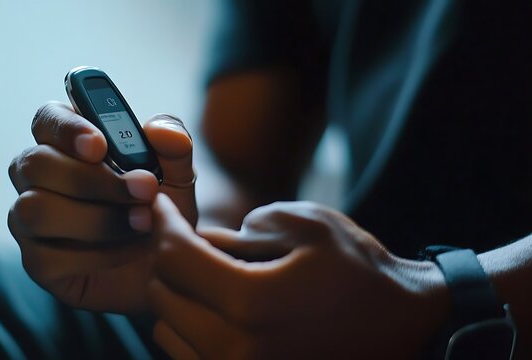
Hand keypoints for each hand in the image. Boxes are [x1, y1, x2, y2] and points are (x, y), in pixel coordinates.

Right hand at [8, 102, 196, 311]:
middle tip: (145, 188)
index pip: (48, 118)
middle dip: (93, 179)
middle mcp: (39, 175)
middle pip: (36, 163)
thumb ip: (174, 147)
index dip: (67, 128)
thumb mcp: (179, 176)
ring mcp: (30, 218)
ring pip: (35, 209)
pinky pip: (46, 256)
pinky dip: (97, 254)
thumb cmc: (164, 209)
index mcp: (68, 141)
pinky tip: (128, 250)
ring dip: (96, 218)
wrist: (168, 265)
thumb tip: (158, 130)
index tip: (100, 145)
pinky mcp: (36, 261)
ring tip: (144, 223)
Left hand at [149, 195, 449, 358]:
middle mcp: (236, 348)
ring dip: (178, 295)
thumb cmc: (358, 271)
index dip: (163, 225)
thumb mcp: (306, 225)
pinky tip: (217, 306)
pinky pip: (186, 354)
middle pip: (164, 295)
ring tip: (209, 275)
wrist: (401, 326)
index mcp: (252, 303)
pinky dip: (189, 325)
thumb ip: (243, 227)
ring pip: (168, 328)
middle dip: (170, 260)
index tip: (162, 207)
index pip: (177, 259)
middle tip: (190, 239)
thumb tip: (202, 239)